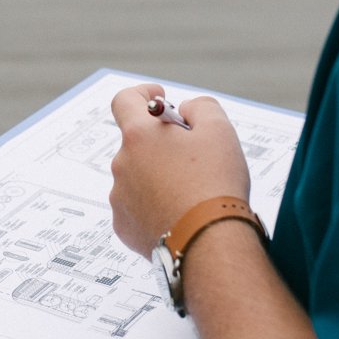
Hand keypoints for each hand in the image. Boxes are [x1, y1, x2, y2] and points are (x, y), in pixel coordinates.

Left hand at [108, 83, 250, 255]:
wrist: (209, 243)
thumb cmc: (215, 185)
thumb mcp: (219, 130)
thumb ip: (201, 107)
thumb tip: (185, 110)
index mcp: (139, 136)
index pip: (125, 100)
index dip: (143, 94)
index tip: (161, 98)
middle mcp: (121, 164)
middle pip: (138, 143)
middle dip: (161, 144)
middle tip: (194, 157)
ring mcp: (119, 198)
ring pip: (138, 176)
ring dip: (158, 177)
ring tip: (191, 192)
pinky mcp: (124, 227)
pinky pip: (137, 207)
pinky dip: (155, 205)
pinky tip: (180, 214)